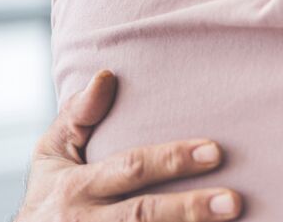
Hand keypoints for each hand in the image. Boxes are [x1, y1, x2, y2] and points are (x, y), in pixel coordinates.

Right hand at [15, 70, 241, 221]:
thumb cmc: (50, 193)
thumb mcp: (51, 154)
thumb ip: (78, 115)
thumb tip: (107, 75)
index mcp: (76, 187)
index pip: (130, 169)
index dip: (172, 160)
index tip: (215, 150)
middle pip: (142, 215)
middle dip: (189, 208)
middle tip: (233, 201)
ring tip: (231, 219)